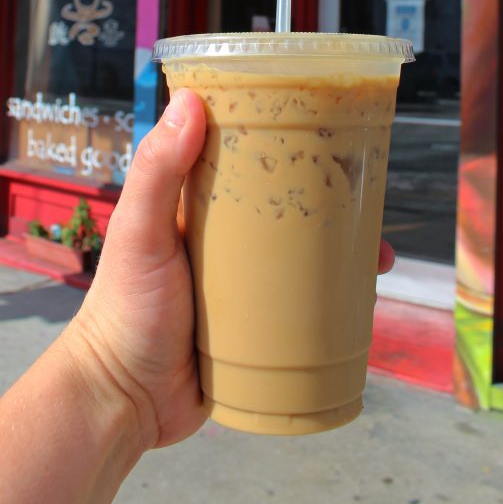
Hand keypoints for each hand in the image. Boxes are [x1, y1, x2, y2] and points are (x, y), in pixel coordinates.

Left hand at [68, 90, 395, 453]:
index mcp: (199, 206)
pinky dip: (338, 297)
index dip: (284, 141)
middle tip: (369, 196)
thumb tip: (190, 101)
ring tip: (380, 253)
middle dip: (332, 199)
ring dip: (345, 250)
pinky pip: (306, 303)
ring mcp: (246, 282)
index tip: (326, 125)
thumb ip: (157, 170)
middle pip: (288, 205)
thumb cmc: (122, 309)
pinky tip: (366, 297)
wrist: (125, 402)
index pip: (247, 159)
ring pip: (305, 254)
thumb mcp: (139, 231)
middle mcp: (226, 238)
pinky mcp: (261, 325)